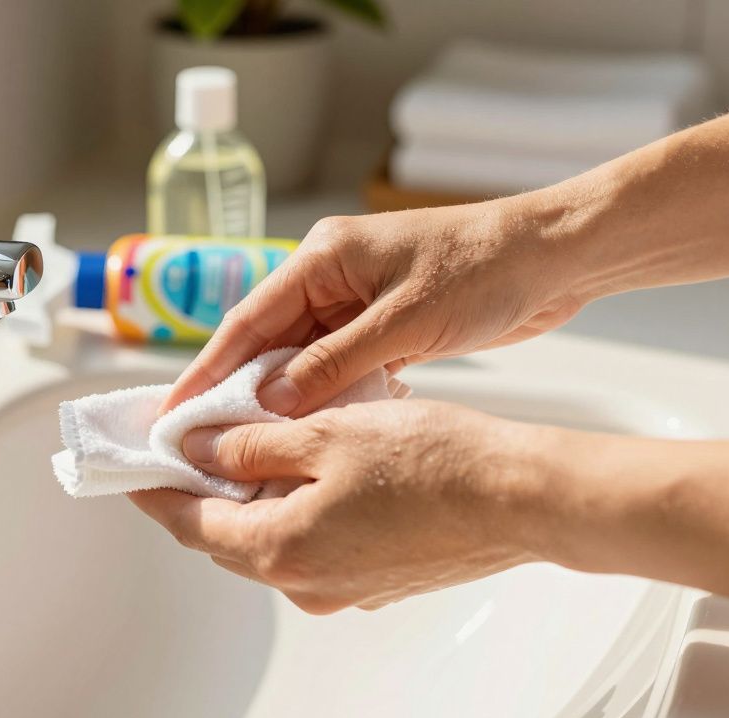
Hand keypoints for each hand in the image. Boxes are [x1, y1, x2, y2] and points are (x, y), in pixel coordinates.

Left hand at [129, 399, 551, 612]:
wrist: (519, 498)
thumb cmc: (433, 461)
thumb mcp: (326, 433)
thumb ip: (251, 444)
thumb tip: (197, 448)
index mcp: (281, 547)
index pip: (188, 523)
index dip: (153, 490)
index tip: (130, 466)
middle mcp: (305, 582)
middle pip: (224, 537)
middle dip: (197, 494)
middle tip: (182, 448)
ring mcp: (343, 587)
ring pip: (270, 541)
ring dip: (247, 500)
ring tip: (242, 447)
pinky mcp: (376, 580)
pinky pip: (312, 546)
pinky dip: (292, 511)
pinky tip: (304, 470)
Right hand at [161, 203, 585, 415]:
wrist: (553, 259)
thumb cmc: (484, 270)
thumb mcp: (404, 321)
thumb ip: (335, 362)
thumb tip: (271, 401)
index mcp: (322, 258)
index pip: (248, 320)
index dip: (208, 369)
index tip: (175, 410)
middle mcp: (330, 278)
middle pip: (267, 343)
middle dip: (239, 392)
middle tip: (203, 442)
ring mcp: (356, 302)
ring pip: (302, 360)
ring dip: (283, 401)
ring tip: (248, 448)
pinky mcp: (384, 325)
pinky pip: (338, 367)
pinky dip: (325, 398)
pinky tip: (308, 432)